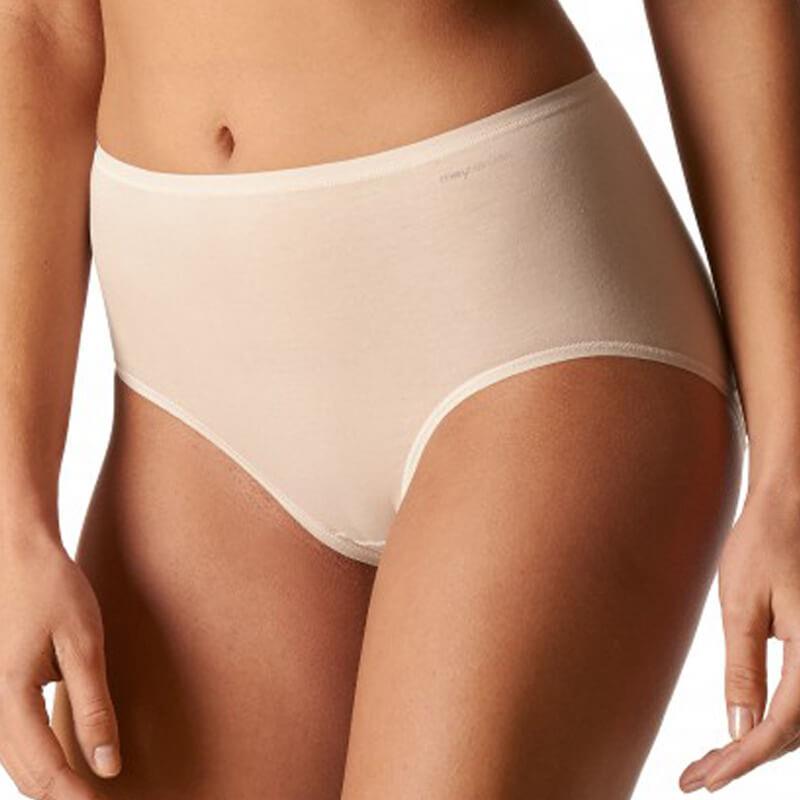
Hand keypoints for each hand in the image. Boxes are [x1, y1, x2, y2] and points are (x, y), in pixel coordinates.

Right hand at [0, 525, 120, 798]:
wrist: (18, 553)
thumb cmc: (54, 590)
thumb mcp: (85, 644)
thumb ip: (95, 706)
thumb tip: (107, 765)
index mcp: (10, 696)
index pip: (46, 769)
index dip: (76, 798)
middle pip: (25, 774)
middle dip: (61, 797)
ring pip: (14, 762)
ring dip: (49, 782)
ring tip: (86, 792)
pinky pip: (11, 740)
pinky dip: (37, 759)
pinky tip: (65, 761)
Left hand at [679, 481, 799, 791]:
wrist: (789, 504)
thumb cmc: (765, 543)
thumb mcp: (743, 605)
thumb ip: (744, 668)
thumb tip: (739, 728)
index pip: (780, 728)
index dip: (742, 761)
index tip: (705, 781)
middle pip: (791, 732)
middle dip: (743, 759)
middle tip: (695, 777)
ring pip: (796, 719)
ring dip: (755, 744)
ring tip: (707, 762)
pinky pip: (798, 697)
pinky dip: (768, 718)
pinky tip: (739, 729)